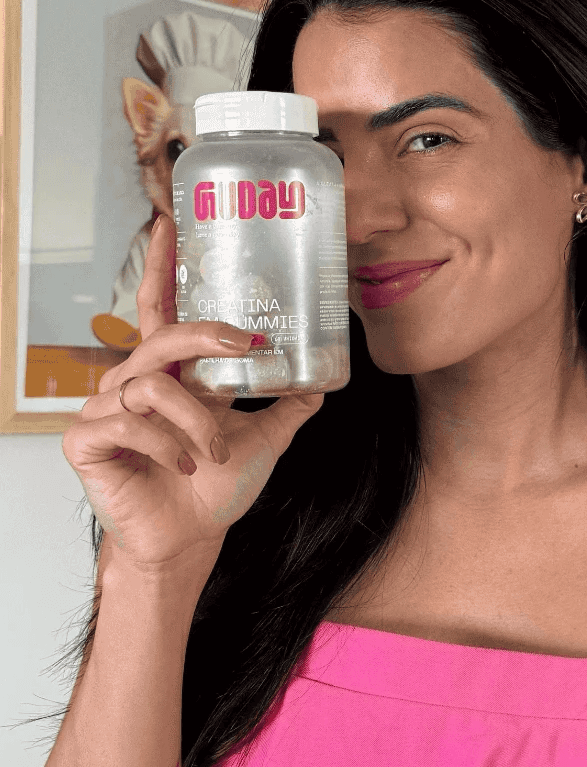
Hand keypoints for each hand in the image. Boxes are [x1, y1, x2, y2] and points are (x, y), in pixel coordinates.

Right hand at [62, 214, 325, 570]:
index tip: (172, 225)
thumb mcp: (263, 440)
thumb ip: (287, 408)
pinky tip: (181, 468)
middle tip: (242, 345)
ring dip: (197, 423)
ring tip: (212, 455)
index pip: (162, 311)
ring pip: (155, 387)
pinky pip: (129, 424)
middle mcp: (133, 383)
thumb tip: (321, 380)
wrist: (189, 541)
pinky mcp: (86, 440)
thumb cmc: (214, 492)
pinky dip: (167, 447)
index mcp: (169, 375)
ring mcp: (105, 409)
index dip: (163, 268)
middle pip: (162, 337)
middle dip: (204, 337)